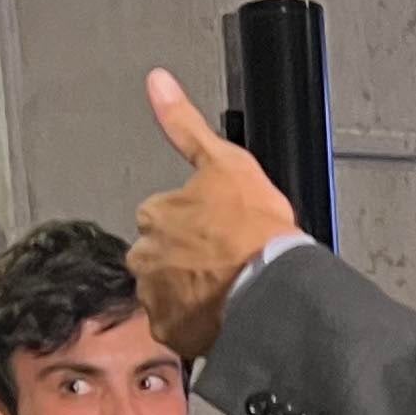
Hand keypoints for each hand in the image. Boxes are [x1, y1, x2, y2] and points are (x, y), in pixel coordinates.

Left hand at [132, 67, 303, 361]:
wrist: (270, 287)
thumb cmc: (253, 229)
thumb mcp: (225, 160)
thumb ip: (184, 124)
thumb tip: (157, 83)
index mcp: (154, 215)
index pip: (162, 216)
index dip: (193, 222)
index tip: (215, 229)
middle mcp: (145, 257)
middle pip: (159, 255)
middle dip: (184, 257)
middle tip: (221, 259)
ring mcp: (156, 297)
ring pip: (166, 290)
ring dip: (188, 288)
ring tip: (224, 286)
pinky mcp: (171, 331)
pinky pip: (176, 325)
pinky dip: (193, 320)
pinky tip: (219, 310)